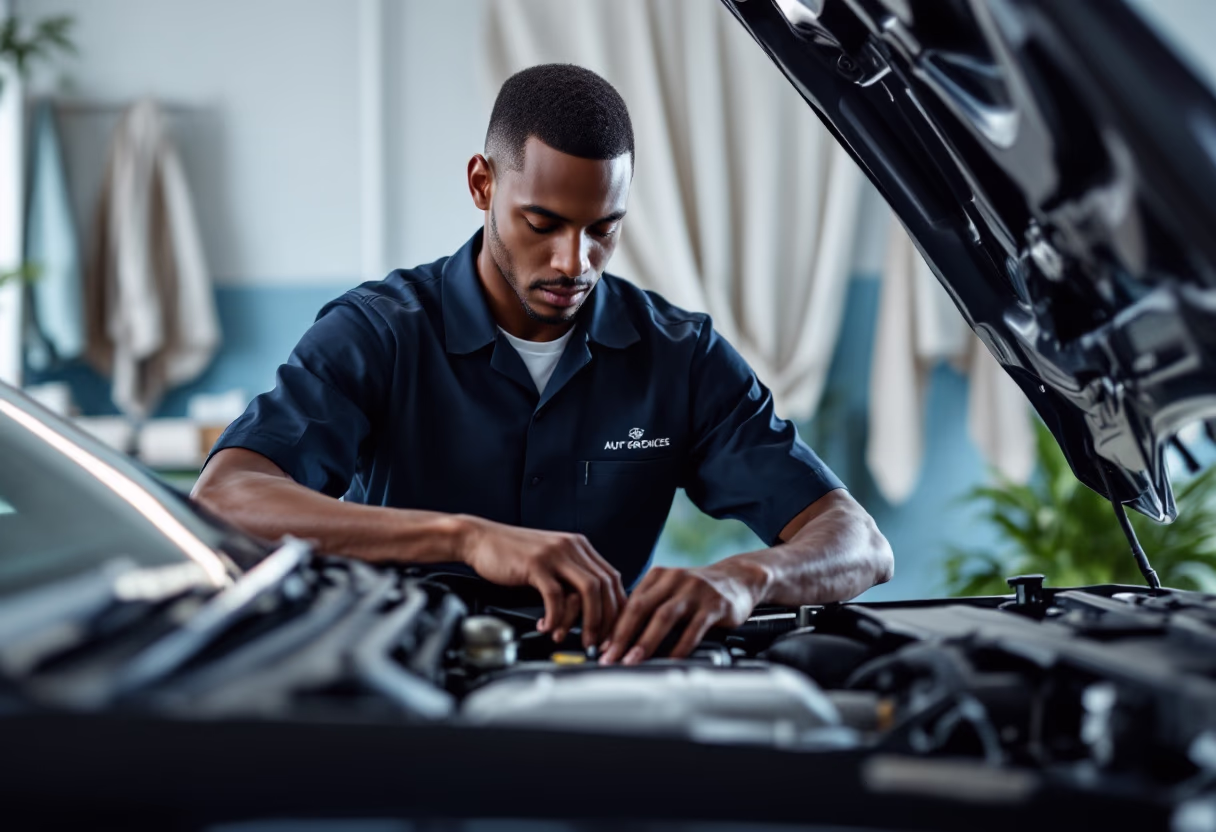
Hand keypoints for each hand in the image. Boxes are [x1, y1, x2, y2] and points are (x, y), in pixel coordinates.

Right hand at [457, 516, 625, 648]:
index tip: (614, 630)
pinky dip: (556, 617)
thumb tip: (589, 609)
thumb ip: (570, 577)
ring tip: (582, 639)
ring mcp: (555, 554)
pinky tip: (547, 626)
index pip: (612, 578)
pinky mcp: (536, 564)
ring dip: (589, 620)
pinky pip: (555, 596)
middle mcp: (572, 546)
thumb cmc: (512, 555)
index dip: (617, 607)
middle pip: (606, 585)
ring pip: (588, 590)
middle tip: (602, 642)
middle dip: (608, 619)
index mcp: (579, 546)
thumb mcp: (550, 560)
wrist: (480, 539)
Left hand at [599, 559, 766, 664]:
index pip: (630, 602)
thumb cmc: (698, 592)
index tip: (602, 649)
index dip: (614, 627)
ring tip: (633, 661)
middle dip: (623, 635)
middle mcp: (674, 579)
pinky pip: (694, 628)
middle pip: (642, 607)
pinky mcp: (715, 604)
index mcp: (658, 575)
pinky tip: (670, 660)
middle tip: (611, 658)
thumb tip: (618, 638)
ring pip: (664, 616)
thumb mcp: (671, 591)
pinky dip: (680, 646)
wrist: (739, 579)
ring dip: (645, 642)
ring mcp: (695, 590)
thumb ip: (649, 608)